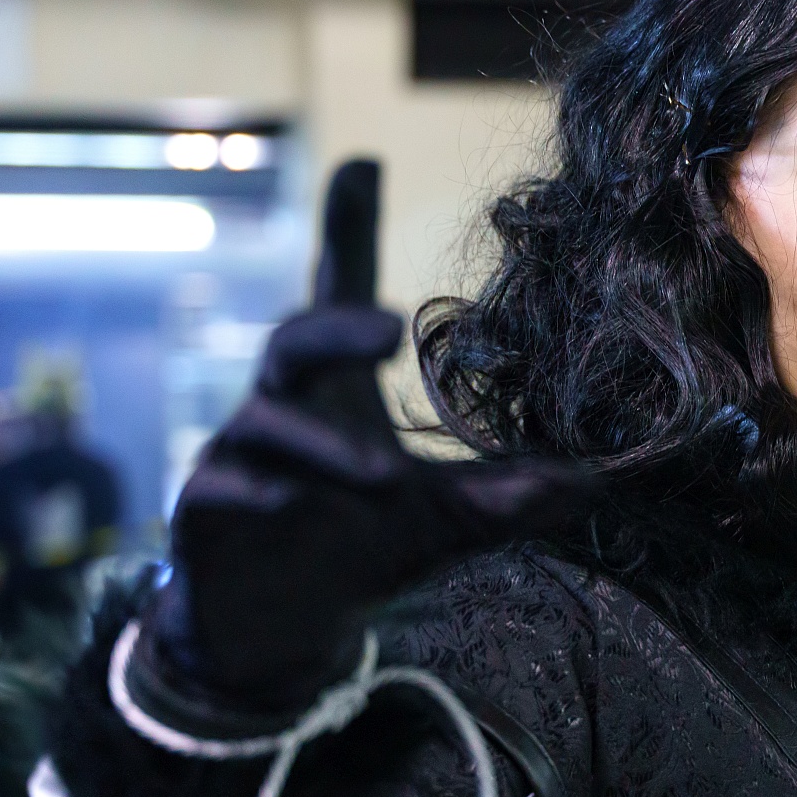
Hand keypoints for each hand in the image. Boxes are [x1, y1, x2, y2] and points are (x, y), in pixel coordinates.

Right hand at [147, 159, 588, 709]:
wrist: (288, 634)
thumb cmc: (364, 547)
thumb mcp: (448, 521)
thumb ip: (507, 497)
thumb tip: (590, 482)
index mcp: (339, 391)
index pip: (338, 296)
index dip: (347, 231)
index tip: (363, 161)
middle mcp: (283, 406)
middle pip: (295, 339)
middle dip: (337, 325)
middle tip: (391, 325)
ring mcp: (238, 456)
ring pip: (267, 423)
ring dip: (326, 446)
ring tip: (390, 476)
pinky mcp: (205, 512)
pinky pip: (220, 488)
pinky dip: (252, 490)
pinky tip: (285, 503)